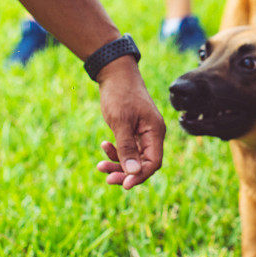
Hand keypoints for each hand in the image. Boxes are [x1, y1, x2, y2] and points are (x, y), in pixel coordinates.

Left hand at [96, 56, 165, 189]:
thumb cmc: (120, 94)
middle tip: (107, 178)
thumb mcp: (120, 122)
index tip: (123, 184)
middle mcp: (152, 134)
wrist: (115, 73)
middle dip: (126, 173)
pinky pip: (128, 149)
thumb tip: (134, 173)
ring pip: (134, 158)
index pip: (153, 162)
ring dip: (118, 164)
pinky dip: (116, 151)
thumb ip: (127, 148)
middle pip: (144, 164)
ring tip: (100, 165)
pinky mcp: (133, 130)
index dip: (140, 176)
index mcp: (155, 131)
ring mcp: (143, 133)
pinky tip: (104, 146)